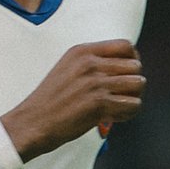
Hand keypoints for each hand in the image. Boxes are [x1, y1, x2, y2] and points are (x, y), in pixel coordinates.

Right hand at [0, 40, 144, 162]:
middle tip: (120, 95)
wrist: (31, 123)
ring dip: (132, 97)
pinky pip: (134, 104)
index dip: (133, 59)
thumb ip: (91, 63)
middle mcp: (90, 63)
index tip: (126, 74)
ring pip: (138, 84)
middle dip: (133, 82)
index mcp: (82, 51)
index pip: (126, 45)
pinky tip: (114, 117)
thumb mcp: (67, 69)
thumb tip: (124, 67)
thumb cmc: (49, 101)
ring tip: (118, 106)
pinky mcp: (99, 104)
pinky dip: (128, 113)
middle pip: (136, 66)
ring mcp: (95, 83)